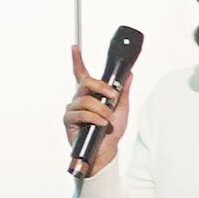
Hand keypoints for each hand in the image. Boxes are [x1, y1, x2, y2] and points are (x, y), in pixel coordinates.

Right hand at [62, 46, 130, 178]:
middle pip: (85, 83)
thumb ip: (123, 91)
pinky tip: (100, 124)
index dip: (78, 60)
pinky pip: (81, 113)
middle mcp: (80, 99)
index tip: (75, 48)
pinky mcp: (69, 120)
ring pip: (85, 100)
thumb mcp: (122, 108)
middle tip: (112, 96)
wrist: (107, 150)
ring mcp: (73, 109)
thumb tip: (129, 75)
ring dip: (100, 109)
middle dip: (101, 88)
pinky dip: (93, 118)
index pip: (82, 74)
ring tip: (108, 119)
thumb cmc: (112, 131)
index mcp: (91, 94)